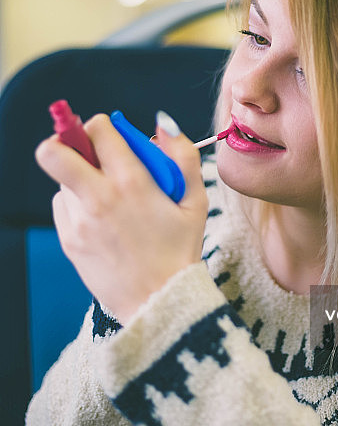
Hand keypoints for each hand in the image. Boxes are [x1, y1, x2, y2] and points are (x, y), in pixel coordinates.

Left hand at [35, 114, 208, 324]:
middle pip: (52, 152)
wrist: (160, 303)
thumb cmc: (180, 251)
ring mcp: (79, 221)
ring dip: (79, 178)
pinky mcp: (69, 240)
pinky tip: (102, 220)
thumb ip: (182, 155)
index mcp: (132, 183)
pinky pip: (63, 206)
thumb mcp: (196, 202)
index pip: (97, 130)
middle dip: (64, 142)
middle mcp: (99, 198)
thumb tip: (163, 122)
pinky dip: (77, 204)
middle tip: (84, 151)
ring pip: (61, 179)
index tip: (111, 137)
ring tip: (107, 198)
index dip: (103, 126)